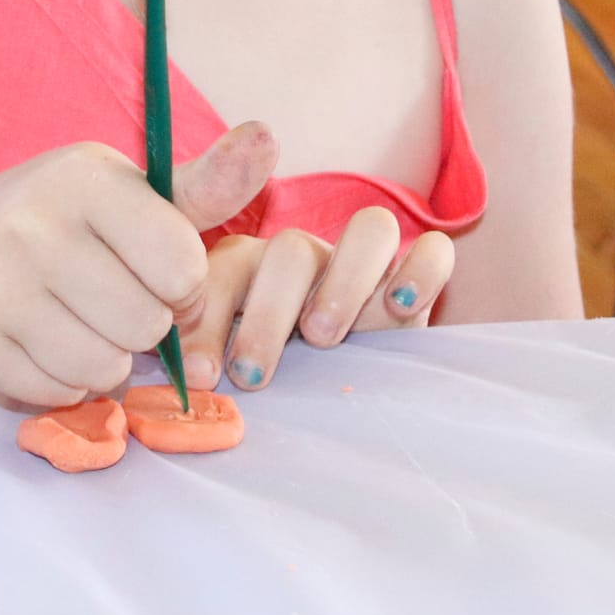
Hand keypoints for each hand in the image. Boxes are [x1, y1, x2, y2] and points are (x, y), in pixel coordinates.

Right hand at [0, 123, 277, 407]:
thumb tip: (268, 137)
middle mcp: (31, 224)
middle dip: (144, 325)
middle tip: (113, 300)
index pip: (181, 265)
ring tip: (81, 323)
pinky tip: (43, 341)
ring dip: (107, 360)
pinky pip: (57, 394)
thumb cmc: (63, 220)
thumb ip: (207, 183)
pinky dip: (63, 381)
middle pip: (145, 325)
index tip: (158, 272)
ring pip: (103, 369)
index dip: (183, 284)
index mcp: (84, 178)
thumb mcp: (132, 193)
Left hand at [178, 209, 453, 392]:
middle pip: (292, 250)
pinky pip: (433, 250)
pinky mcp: (418, 277)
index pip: (225, 267)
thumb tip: (180, 384)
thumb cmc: (269, 375)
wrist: (332, 382)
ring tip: (322, 336)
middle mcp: (306, 255)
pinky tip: (399, 307)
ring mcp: (364, 261)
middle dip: (269, 314)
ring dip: (345, 280)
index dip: (207, 317)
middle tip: (253, 373)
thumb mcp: (231, 367)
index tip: (201, 376)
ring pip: (370, 230)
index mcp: (250, 266)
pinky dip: (421, 270)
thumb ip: (204, 362)